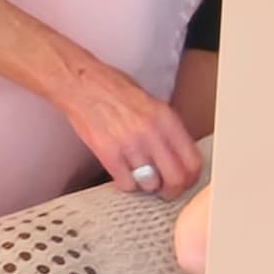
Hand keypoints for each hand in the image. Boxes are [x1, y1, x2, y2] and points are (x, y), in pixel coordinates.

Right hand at [58, 61, 201, 197]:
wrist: (81, 84)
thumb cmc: (114, 89)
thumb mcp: (152, 103)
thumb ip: (167, 129)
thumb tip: (179, 156)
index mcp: (166, 118)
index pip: (192, 161)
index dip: (191, 178)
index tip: (186, 181)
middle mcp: (151, 132)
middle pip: (175, 178)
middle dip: (172, 189)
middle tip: (166, 190)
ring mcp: (129, 144)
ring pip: (150, 184)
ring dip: (147, 185)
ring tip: (141, 177)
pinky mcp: (108, 154)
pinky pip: (126, 183)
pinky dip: (126, 183)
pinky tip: (124, 173)